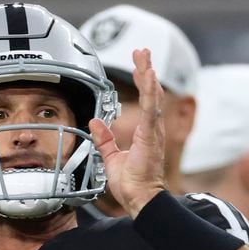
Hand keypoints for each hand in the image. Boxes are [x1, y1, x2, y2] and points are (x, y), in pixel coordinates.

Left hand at [90, 48, 165, 216]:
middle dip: (146, 70)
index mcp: (145, 133)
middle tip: (141, 51)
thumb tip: (96, 123)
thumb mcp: (111, 157)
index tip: (140, 65)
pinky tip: (148, 76)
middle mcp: (152, 129)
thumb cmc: (131, 184)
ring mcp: (153, 132)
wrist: (139, 198)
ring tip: (144, 56)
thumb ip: (105, 139)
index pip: (146, 101)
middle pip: (151, 93)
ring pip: (152, 96)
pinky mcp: (150, 137)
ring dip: (148, 74)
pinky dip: (150, 91)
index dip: (142, 82)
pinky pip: (150, 110)